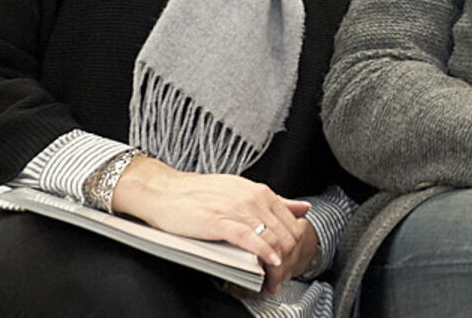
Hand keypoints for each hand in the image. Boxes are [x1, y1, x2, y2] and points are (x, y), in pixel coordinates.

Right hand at [110, 155, 312, 295]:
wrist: (166, 191)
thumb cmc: (201, 194)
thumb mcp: (243, 192)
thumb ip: (274, 202)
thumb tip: (304, 207)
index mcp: (260, 192)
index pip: (292, 221)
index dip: (295, 246)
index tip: (291, 263)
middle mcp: (253, 198)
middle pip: (285, 233)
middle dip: (288, 260)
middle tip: (282, 277)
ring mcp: (237, 209)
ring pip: (271, 237)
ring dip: (277, 264)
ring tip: (274, 280)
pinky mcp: (220, 221)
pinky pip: (250, 239)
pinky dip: (263, 253)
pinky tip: (269, 263)